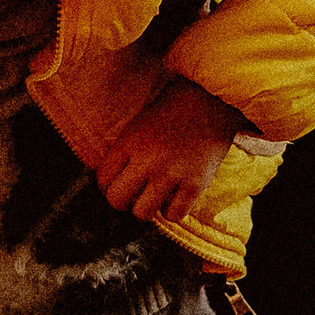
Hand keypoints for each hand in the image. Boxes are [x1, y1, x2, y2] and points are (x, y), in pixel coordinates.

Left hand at [90, 72, 250, 225]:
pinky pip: (173, 214)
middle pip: (116, 200)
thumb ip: (125, 153)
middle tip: (135, 195)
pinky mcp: (196, 183)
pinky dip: (173, 210)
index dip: (108, 185)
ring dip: (147, 208)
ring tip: (155, 197)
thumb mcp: (139, 125)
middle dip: (123, 201)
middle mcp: (147, 159)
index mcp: (129, 142)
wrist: (212, 100)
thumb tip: (112, 184)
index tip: (120, 183)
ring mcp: (171, 172)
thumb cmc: (172, 113)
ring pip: (142, 212)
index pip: (102, 179)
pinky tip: (176, 197)